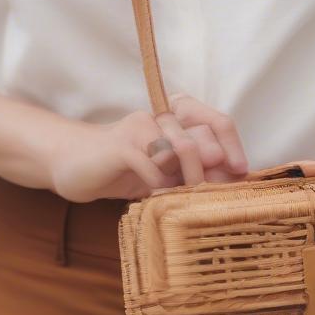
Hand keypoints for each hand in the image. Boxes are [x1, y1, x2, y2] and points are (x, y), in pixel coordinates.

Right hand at [48, 94, 250, 201]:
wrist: (74, 165)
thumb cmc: (125, 170)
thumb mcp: (167, 171)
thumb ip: (197, 170)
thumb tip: (234, 180)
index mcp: (176, 117)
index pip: (216, 122)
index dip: (232, 148)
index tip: (240, 173)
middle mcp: (160, 116)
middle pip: (201, 137)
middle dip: (211, 170)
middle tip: (209, 194)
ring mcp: (140, 128)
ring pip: (181, 148)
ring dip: (189, 179)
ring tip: (184, 198)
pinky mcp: (121, 146)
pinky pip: (153, 165)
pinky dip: (161, 187)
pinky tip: (158, 198)